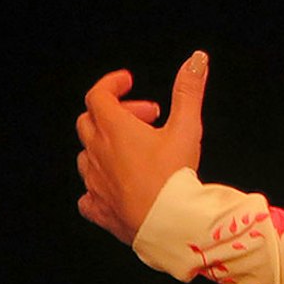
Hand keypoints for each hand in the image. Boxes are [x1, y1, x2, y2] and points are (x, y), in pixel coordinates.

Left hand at [76, 50, 209, 244]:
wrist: (168, 224)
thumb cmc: (174, 176)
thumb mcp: (187, 127)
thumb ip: (189, 90)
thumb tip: (196, 59)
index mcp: (115, 130)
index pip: (98, 96)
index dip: (112, 84)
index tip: (127, 82)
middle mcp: (98, 153)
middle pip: (89, 121)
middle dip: (116, 112)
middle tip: (147, 117)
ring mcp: (94, 182)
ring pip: (87, 154)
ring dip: (106, 145)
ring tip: (134, 150)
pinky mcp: (97, 208)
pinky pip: (88, 193)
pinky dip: (100, 183)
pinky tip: (118, 186)